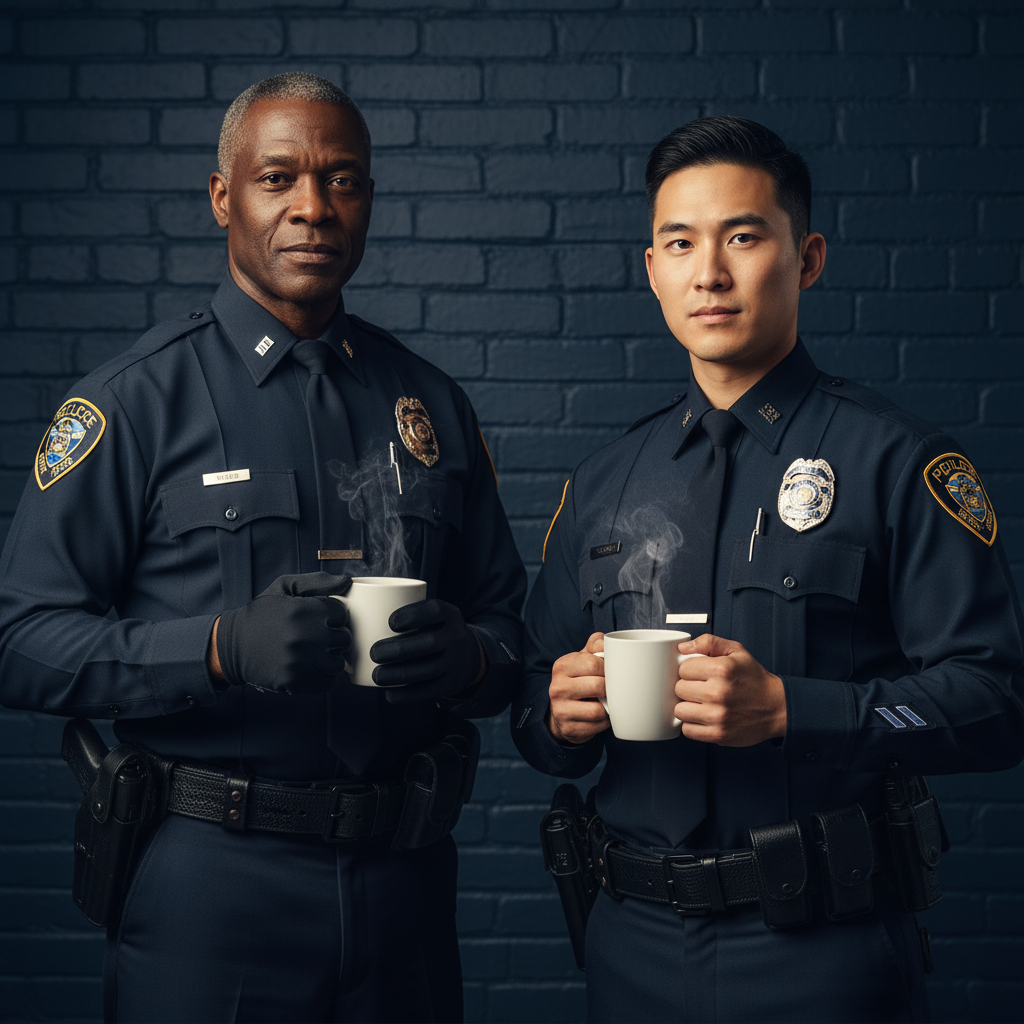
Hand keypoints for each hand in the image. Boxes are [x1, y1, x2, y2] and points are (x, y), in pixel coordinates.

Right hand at [214, 572, 352, 694]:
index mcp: (302, 610)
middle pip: (344, 638)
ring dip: (330, 658)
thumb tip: (347, 581)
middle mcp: (303, 637)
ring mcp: (299, 662)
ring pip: (337, 663)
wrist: (233, 646)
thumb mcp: (284, 586)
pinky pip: (326, 682)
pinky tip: (310, 667)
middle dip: (335, 636)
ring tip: (315, 652)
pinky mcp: (294, 682)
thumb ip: (317, 581)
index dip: (333, 615)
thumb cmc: (262, 615)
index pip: (341, 613)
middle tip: (319, 636)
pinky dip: (322, 676)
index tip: (321, 618)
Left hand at [369, 598, 483, 702]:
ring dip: (399, 674)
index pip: (435, 610)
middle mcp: (457, 637)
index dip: (412, 615)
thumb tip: (356, 608)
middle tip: (374, 652)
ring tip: (376, 675)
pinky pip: (431, 691)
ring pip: (430, 670)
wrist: (466, 655)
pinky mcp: (452, 683)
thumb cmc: (433, 631)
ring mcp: (457, 661)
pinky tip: (389, 694)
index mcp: (450, 615)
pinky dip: (408, 694)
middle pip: (430, 643)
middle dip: (399, 649)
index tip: (390, 622)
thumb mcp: (431, 617)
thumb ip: (405, 612)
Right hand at [547, 633, 609, 744]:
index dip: (608, 669)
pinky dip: (604, 722)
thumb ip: (595, 644)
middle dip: (610, 688)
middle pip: (598, 686)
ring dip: (608, 707)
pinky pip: (597, 726)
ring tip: (605, 702)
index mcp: (561, 666)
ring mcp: (561, 710)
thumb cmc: (578, 680)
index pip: (594, 664)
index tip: (609, 672)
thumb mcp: (583, 658)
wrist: (562, 712)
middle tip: (610, 688)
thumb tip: (605, 643)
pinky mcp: (569, 728)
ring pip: (598, 710)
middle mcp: (557, 687)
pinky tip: (600, 716)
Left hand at [674, 634, 786, 745]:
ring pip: (679, 710)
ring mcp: (718, 716)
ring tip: (701, 703)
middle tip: (701, 688)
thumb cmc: (755, 679)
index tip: (699, 674)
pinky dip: (692, 724)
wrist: (777, 708)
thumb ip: (709, 643)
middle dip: (688, 687)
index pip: (683, 668)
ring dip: (688, 707)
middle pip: (679, 689)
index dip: (690, 669)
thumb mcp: (736, 651)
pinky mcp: (718, 734)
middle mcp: (719, 693)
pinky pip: (688, 730)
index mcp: (722, 669)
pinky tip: (703, 717)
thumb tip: (682, 648)